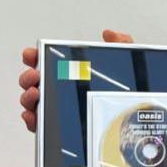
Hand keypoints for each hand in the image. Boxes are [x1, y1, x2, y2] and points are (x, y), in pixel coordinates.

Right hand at [18, 30, 133, 131]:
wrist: (138, 124)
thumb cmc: (128, 95)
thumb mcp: (127, 67)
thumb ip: (122, 46)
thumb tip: (109, 34)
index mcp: (73, 74)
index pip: (47, 63)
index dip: (35, 57)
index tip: (31, 54)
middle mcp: (62, 92)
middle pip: (34, 83)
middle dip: (28, 77)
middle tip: (35, 75)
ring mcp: (59, 111)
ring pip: (33, 104)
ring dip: (28, 98)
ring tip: (35, 94)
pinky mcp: (60, 131)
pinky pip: (39, 127)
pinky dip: (32, 121)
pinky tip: (33, 116)